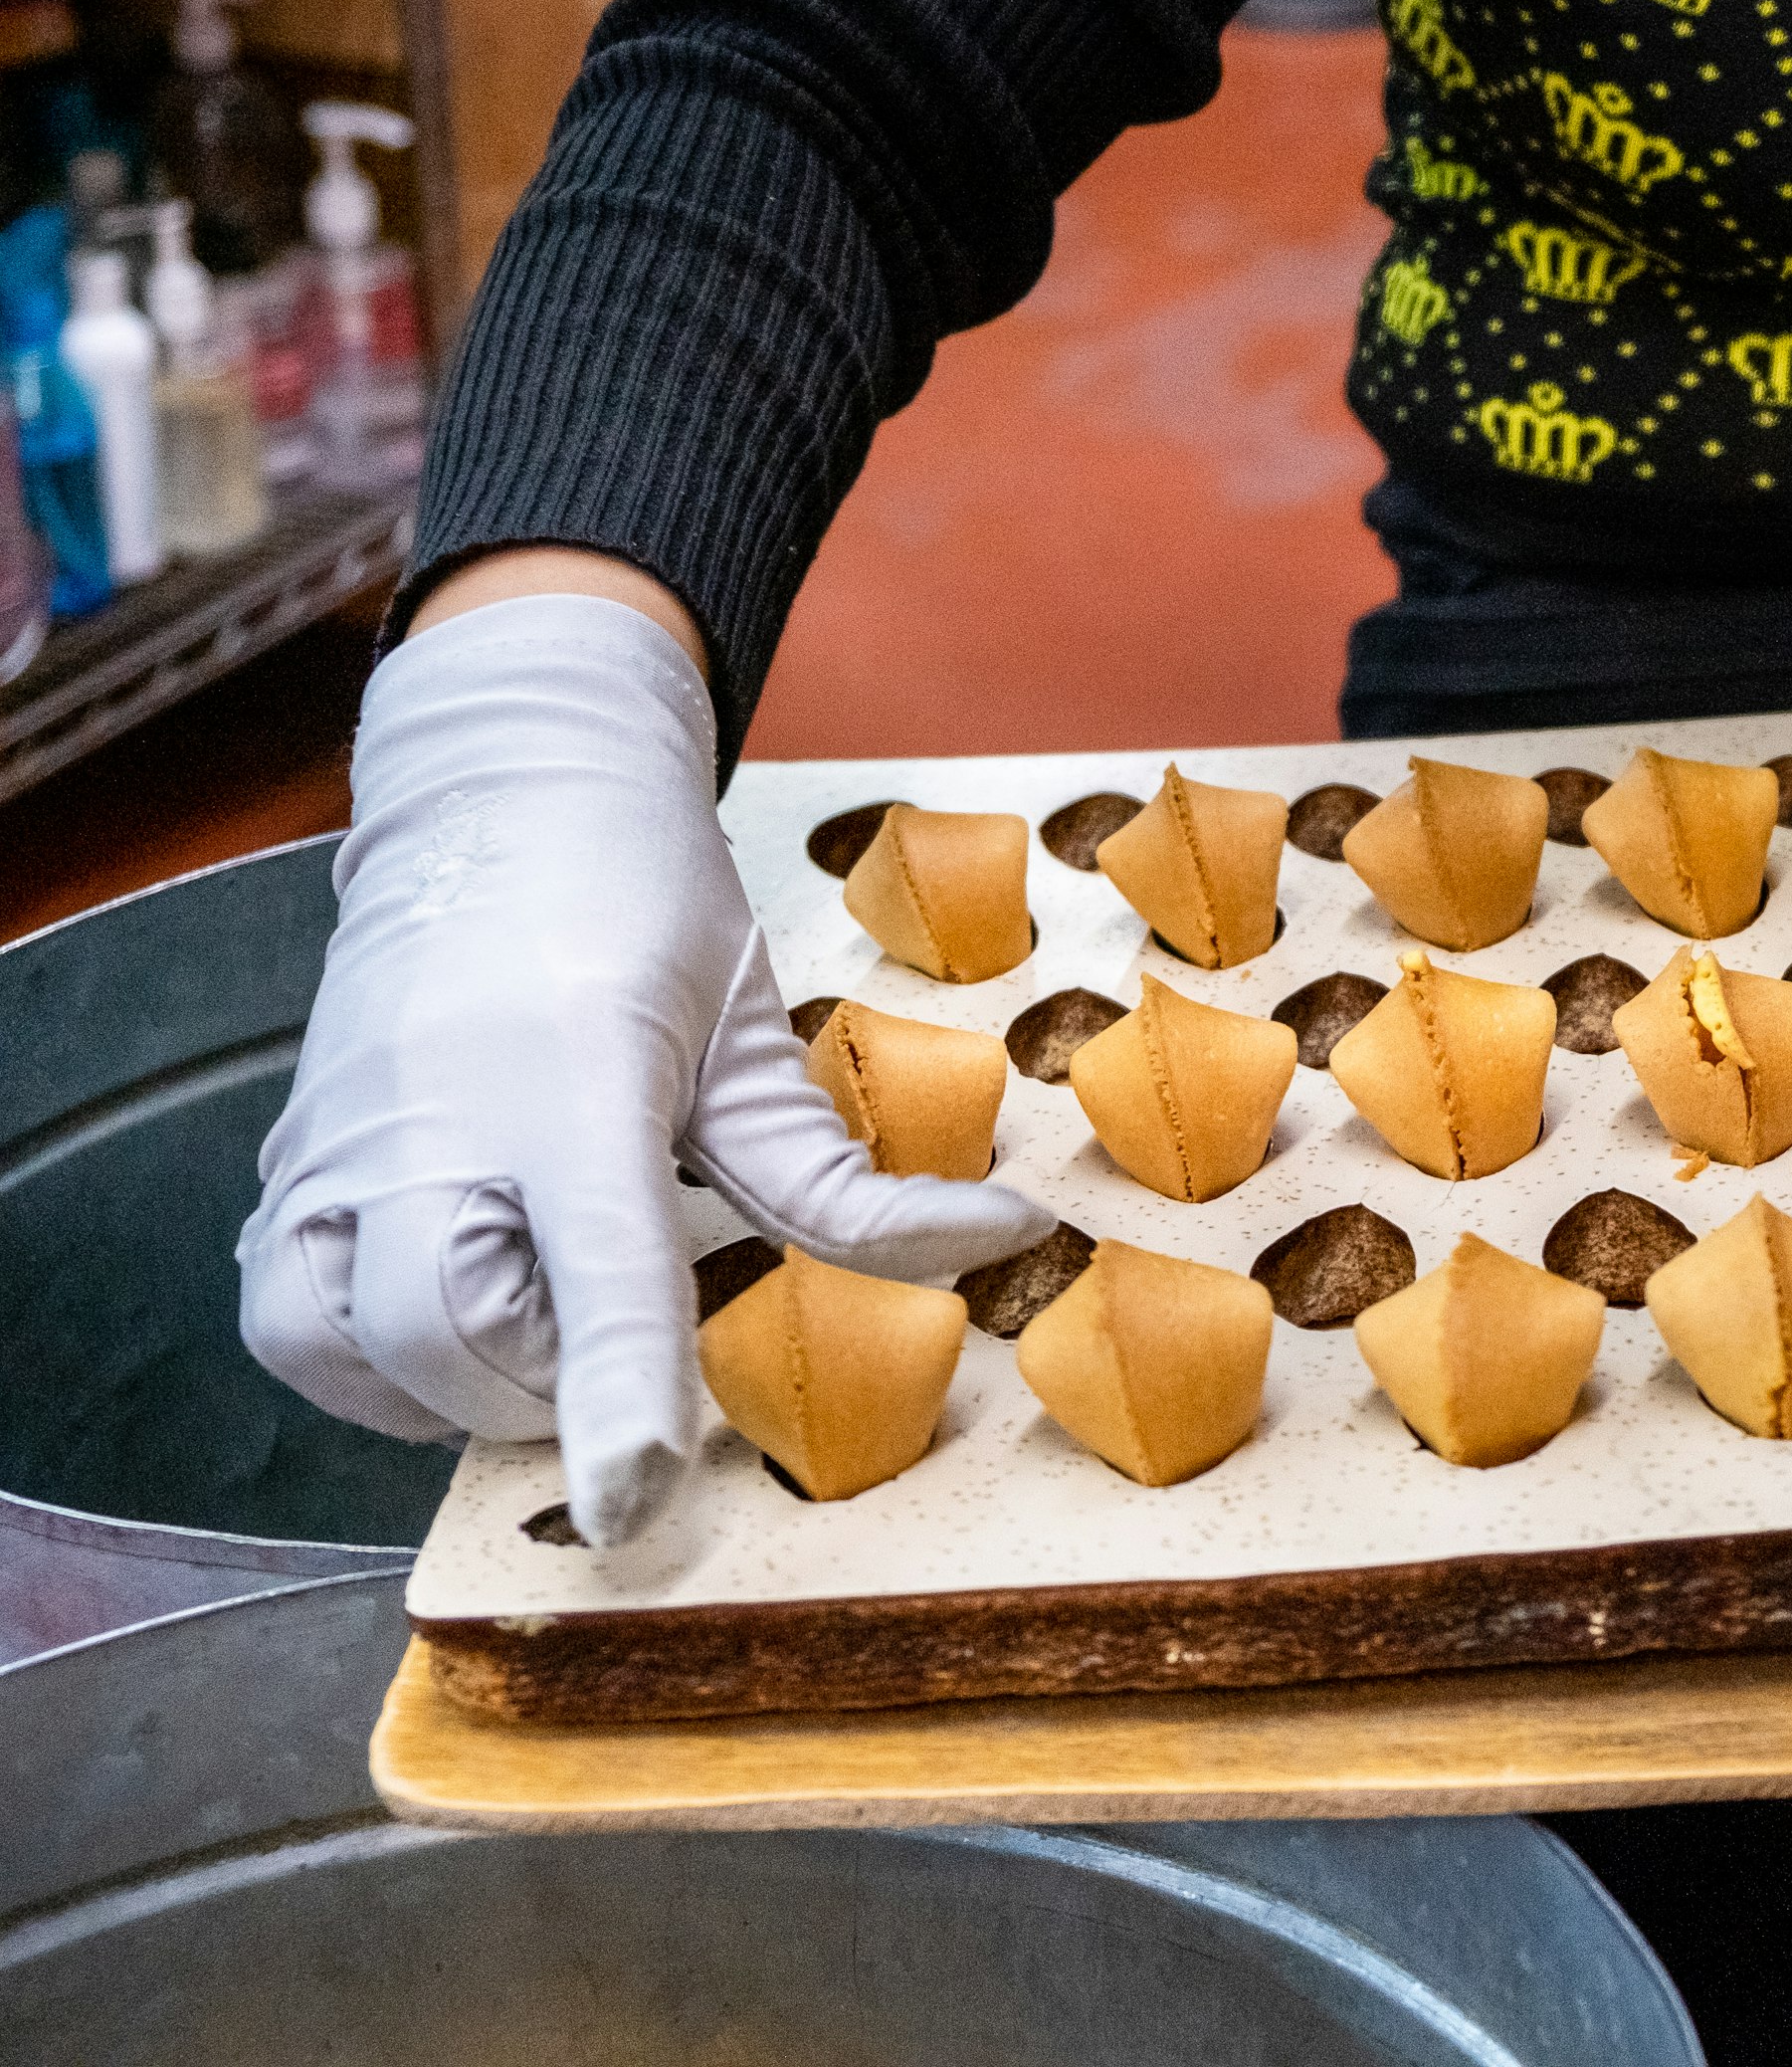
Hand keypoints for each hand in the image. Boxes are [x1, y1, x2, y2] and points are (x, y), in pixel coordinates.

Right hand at [239, 594, 1049, 1543]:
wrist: (500, 798)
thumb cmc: (640, 908)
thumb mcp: (757, 1034)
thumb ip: (843, 1177)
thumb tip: (1000, 1243)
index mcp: (574, 1084)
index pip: (601, 1274)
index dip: (621, 1400)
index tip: (638, 1501)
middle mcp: (432, 1123)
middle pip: (470, 1343)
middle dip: (566, 1385)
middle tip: (633, 1318)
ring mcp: (338, 1150)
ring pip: (374, 1356)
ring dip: (475, 1380)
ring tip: (553, 1302)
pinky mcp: (283, 1170)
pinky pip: (298, 1332)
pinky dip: (383, 1364)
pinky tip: (464, 1310)